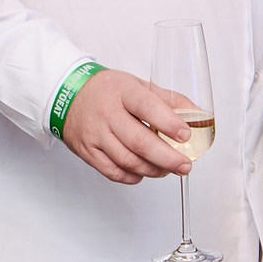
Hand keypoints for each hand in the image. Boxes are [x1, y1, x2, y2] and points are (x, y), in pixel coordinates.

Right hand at [62, 71, 198, 183]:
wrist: (66, 96)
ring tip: (168, 169)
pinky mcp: (88, 152)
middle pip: (139, 141)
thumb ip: (167, 99)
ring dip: (153, 169)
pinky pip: (113, 172)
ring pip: (128, 161)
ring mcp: (95, 135)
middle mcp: (107, 114)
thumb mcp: (137, 85)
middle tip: (185, 165)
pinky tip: (145, 172)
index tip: (185, 135)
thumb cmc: (106, 90)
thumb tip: (196, 113)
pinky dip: (133, 177)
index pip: (147, 107)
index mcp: (123, 92)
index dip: (168, 123)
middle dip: (167, 158)